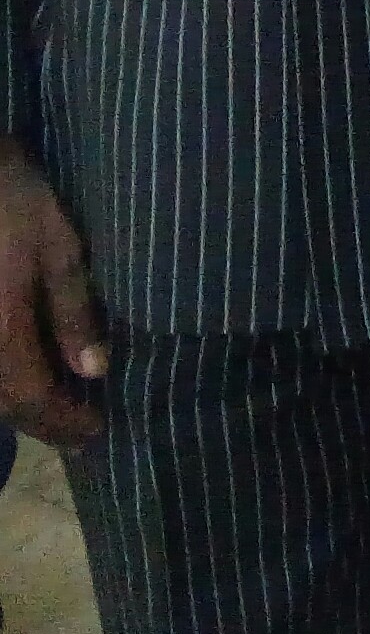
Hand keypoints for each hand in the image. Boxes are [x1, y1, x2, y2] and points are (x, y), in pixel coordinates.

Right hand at [0, 133, 105, 446]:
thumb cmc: (10, 201)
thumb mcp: (58, 248)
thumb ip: (73, 313)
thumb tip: (94, 371)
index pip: (31, 400)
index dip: (65, 423)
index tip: (97, 432)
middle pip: (1, 404)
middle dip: (40, 419)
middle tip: (78, 425)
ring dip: (16, 402)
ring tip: (55, 400)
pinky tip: (21, 366)